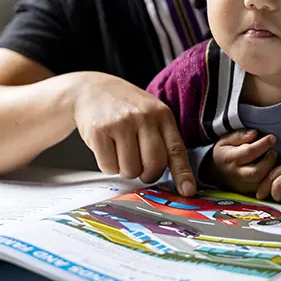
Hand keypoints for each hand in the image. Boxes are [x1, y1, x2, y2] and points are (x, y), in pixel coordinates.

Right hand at [72, 73, 195, 195]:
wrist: (93, 89)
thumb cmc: (127, 108)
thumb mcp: (151, 114)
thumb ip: (163, 139)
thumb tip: (176, 178)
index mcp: (162, 114)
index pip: (176, 149)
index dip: (182, 173)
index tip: (187, 191)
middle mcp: (144, 117)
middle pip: (153, 165)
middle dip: (147, 174)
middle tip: (140, 167)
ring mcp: (121, 123)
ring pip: (130, 169)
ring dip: (125, 169)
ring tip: (121, 151)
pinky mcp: (99, 131)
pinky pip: (109, 166)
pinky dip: (108, 165)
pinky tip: (107, 148)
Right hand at [206, 130, 276, 193]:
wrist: (214, 171)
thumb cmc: (223, 152)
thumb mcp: (225, 139)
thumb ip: (239, 135)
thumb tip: (254, 133)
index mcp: (230, 158)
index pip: (249, 152)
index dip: (263, 144)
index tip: (272, 138)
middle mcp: (236, 174)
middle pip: (257, 171)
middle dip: (269, 161)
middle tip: (273, 151)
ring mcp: (242, 185)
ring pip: (261, 182)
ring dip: (271, 170)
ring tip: (272, 159)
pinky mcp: (247, 192)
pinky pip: (262, 188)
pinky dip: (269, 179)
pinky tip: (271, 169)